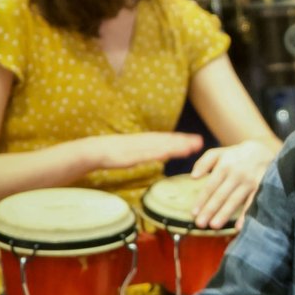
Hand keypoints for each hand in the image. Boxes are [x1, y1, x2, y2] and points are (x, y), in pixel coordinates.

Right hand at [86, 132, 203, 170]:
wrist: (93, 150)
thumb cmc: (113, 152)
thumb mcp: (134, 151)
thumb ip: (148, 151)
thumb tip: (162, 153)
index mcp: (145, 140)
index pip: (167, 138)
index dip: (182, 139)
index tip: (197, 140)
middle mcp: (144, 141)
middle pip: (167, 140)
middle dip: (184, 141)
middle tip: (201, 142)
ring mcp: (138, 148)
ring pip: (160, 146)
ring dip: (175, 146)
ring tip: (190, 148)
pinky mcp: (130, 155)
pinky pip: (146, 155)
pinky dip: (157, 153)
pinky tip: (168, 154)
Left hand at [187, 140, 274, 227]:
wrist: (262, 150)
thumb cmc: (235, 155)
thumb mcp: (219, 153)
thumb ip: (204, 162)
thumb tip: (193, 177)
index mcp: (224, 165)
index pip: (210, 186)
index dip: (202, 200)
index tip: (194, 213)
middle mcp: (237, 174)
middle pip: (221, 195)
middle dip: (210, 210)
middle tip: (200, 224)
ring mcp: (249, 181)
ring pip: (235, 200)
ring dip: (224, 214)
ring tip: (214, 226)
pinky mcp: (261, 186)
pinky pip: (252, 202)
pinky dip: (246, 215)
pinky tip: (239, 226)